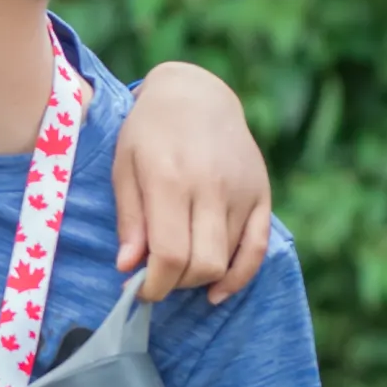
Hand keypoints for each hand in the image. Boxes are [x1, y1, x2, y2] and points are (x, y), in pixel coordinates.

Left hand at [114, 61, 271, 302]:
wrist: (196, 95)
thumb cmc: (149, 131)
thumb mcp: (124, 167)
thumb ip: (129, 218)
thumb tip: (127, 267)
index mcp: (171, 180)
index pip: (170, 255)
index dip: (153, 285)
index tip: (138, 291)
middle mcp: (212, 188)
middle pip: (202, 265)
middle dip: (175, 285)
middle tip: (156, 279)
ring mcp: (242, 192)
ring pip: (227, 260)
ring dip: (199, 278)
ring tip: (177, 271)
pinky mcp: (262, 195)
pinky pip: (258, 249)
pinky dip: (239, 276)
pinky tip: (218, 290)